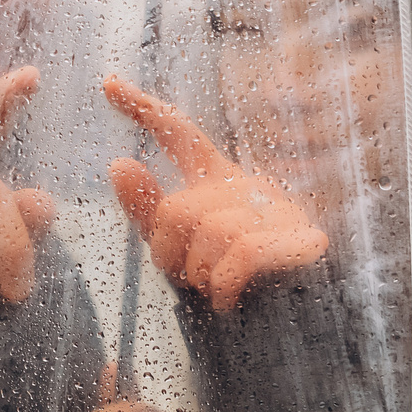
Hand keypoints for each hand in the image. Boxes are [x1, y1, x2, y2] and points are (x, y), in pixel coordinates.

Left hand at [103, 75, 328, 314]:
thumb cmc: (230, 287)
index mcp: (218, 182)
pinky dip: (223, 286)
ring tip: (213, 290)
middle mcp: (248, 185)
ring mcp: (279, 211)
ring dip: (199, 273)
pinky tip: (227, 300)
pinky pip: (239, 255)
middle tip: (189, 280)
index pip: (179, 134)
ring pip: (208, 232)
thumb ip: (148, 210)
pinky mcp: (303, 239)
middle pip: (178, 209)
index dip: (144, 108)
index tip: (107, 83)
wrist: (288, 328)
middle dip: (169, 255)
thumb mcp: (177, 249)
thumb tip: (118, 164)